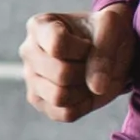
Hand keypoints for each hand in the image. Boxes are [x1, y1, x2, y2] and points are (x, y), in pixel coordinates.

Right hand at [22, 1, 136, 123]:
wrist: (108, 50)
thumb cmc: (104, 32)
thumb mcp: (111, 28)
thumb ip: (104, 52)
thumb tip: (96, 88)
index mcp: (39, 26)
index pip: (59, 45)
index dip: (84, 49)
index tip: (90, 44)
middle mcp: (28, 51)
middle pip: (60, 74)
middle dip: (86, 71)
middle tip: (91, 62)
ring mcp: (30, 78)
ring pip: (59, 96)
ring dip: (84, 89)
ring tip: (87, 76)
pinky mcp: (39, 101)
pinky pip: (64, 113)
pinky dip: (83, 105)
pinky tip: (84, 90)